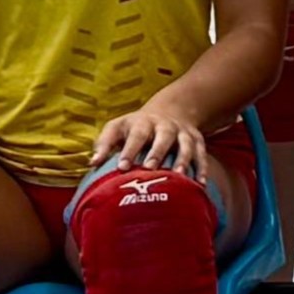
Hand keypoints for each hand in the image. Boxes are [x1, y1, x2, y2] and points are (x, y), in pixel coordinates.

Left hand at [88, 95, 211, 183]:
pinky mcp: (197, 140)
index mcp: (142, 122)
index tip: (121, 167)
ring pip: (185, 145)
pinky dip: (201, 168)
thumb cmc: (135, 128)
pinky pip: (201, 154)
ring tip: (178, 176)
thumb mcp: (118, 128)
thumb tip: (92, 163)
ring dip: (183, 159)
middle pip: (163, 137)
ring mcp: (182, 133)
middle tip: (150, 169)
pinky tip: (199, 183)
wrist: (171, 110)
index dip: (129, 150)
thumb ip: (104, 144)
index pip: (136, 135)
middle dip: (157, 152)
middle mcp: (164, 126)